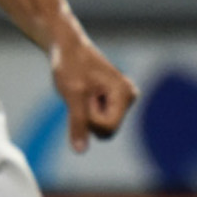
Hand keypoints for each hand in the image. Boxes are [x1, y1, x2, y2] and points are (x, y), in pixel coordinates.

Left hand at [53, 27, 138, 150]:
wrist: (67, 46)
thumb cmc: (70, 65)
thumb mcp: (71, 94)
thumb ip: (78, 123)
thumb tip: (80, 150)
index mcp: (125, 94)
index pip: (107, 128)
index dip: (88, 118)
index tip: (82, 96)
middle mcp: (129, 97)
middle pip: (106, 130)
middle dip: (88, 117)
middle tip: (81, 92)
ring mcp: (122, 100)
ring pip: (100, 126)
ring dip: (86, 113)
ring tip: (82, 91)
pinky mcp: (113, 101)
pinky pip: (97, 119)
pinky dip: (86, 109)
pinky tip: (85, 92)